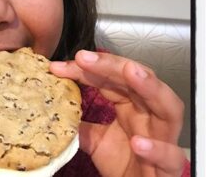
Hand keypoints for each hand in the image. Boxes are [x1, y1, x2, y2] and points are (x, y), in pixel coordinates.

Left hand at [50, 50, 186, 176]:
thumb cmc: (123, 162)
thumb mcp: (94, 140)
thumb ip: (79, 123)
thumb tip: (54, 108)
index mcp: (130, 105)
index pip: (110, 80)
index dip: (86, 70)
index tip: (58, 67)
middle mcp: (148, 115)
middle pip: (135, 82)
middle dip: (111, 66)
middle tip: (83, 58)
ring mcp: (162, 137)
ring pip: (167, 106)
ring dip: (149, 87)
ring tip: (129, 72)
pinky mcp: (169, 165)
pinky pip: (170, 155)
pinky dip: (156, 148)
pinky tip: (138, 142)